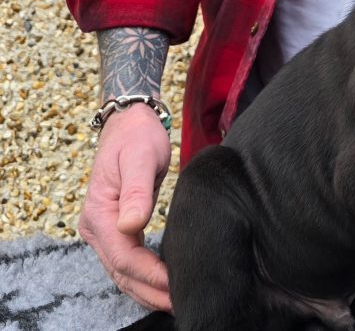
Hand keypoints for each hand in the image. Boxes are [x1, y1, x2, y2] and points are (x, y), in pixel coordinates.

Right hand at [78, 103, 171, 310]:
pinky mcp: (116, 230)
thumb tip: (130, 225)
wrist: (130, 125)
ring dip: (147, 291)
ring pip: (123, 273)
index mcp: (99, 213)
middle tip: (181, 303)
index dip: (149, 274)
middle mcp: (96, 227)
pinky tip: (163, 286)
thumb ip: (136, 192)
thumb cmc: (137, 139)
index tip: (175, 285)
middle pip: (122, 272)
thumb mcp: (140, 158)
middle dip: (150, 291)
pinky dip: (143, 279)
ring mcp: (104, 231)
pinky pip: (127, 263)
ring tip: (175, 302)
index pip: (124, 257)